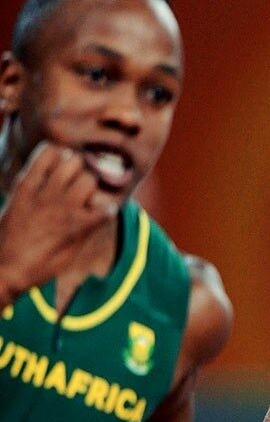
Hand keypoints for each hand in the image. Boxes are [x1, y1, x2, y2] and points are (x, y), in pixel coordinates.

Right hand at [0, 142, 116, 299]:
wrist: (5, 270)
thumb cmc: (8, 242)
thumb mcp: (14, 207)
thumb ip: (33, 191)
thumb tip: (49, 177)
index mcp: (26, 186)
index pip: (51, 151)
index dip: (63, 156)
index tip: (65, 167)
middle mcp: (45, 192)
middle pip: (76, 162)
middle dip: (82, 171)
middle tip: (81, 187)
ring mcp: (62, 209)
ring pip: (90, 180)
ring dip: (94, 190)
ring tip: (89, 204)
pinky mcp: (76, 228)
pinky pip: (105, 208)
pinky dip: (107, 211)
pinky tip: (100, 217)